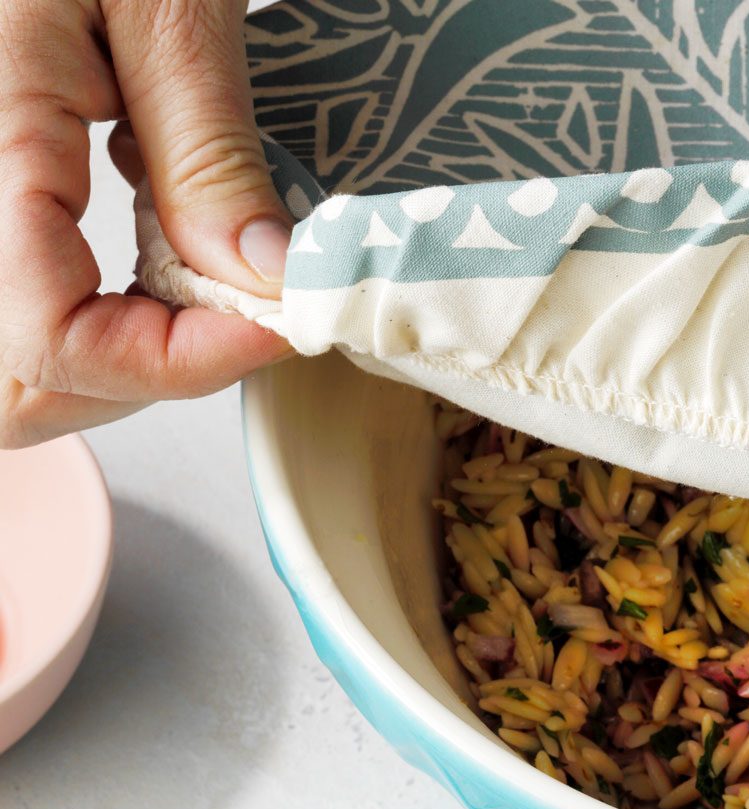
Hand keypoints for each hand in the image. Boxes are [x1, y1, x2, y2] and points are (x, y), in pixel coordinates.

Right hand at [0, 0, 289, 448]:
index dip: (174, 365)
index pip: (50, 347)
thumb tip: (262, 282)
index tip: (279, 324)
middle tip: (240, 313)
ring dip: (115, 355)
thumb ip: (204, 149)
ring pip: (9, 373)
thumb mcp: (162, 2)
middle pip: (14, 389)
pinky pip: (14, 305)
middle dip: (141, 375)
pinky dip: (86, 311)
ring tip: (195, 279)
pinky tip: (145, 242)